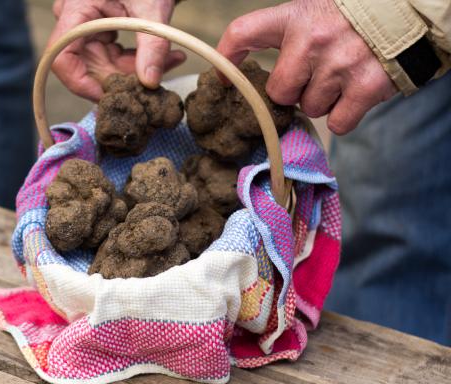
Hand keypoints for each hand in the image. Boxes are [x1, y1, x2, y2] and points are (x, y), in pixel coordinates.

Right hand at [49, 0, 185, 100]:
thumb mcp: (152, 10)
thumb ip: (152, 46)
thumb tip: (150, 83)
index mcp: (77, 10)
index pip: (61, 57)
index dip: (80, 83)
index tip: (110, 96)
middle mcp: (74, 22)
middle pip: (87, 67)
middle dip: (123, 77)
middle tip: (160, 75)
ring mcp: (86, 30)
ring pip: (103, 67)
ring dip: (136, 70)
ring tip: (172, 59)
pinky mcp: (99, 35)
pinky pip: (112, 60)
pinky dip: (136, 62)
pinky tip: (167, 57)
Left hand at [217, 0, 396, 134]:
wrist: (408, 16)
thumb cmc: (351, 20)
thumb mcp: (312, 13)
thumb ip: (283, 37)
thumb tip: (237, 71)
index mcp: (296, 16)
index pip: (245, 32)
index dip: (227, 59)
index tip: (221, 79)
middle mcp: (314, 38)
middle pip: (280, 92)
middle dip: (294, 92)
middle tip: (316, 76)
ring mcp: (341, 63)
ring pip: (311, 108)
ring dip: (323, 101)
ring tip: (342, 76)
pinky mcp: (366, 86)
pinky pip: (338, 123)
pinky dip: (345, 116)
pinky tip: (356, 93)